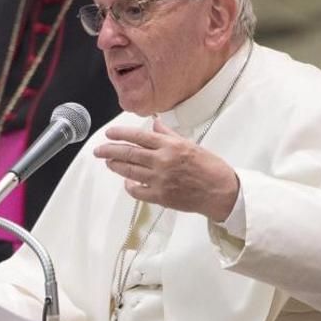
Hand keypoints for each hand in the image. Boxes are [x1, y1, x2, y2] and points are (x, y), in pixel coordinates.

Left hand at [93, 118, 238, 220]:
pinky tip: (127, 182)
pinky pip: (137, 191)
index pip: (138, 136)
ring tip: (109, 162)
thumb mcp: (190, 144)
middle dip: (110, 150)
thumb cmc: (209, 167)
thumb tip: (155, 124)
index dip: (121, 134)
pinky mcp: (160, 196)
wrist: (221, 191)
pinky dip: (129, 186)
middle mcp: (162, 161)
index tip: (109, 134)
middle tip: (99, 150)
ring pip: (130, 171)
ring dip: (116, 166)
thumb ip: (168, 135)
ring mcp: (160, 180)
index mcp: (170, 146)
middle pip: (129, 153)